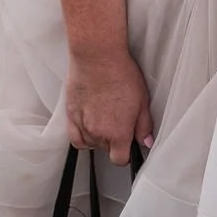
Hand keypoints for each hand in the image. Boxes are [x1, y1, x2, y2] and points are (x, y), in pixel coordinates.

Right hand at [65, 49, 153, 165]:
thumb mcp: (142, 100)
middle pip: (106, 148)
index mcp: (118, 133)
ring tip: (104, 117)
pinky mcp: (70, 115)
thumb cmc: (120, 74)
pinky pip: (75, 137)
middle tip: (118, 120)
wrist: (97, 57)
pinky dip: (82, 136)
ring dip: (98, 136)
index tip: (127, 146)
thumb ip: (144, 126)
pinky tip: (88, 126)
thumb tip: (146, 142)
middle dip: (113, 139)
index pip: (120, 159)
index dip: (125, 155)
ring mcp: (82, 125)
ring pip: (91, 143)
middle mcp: (98, 133)